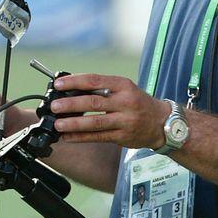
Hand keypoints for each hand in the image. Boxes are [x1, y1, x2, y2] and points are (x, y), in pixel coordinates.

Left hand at [49, 74, 169, 149]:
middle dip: (71, 104)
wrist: (162, 122)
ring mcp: (125, 121)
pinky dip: (81, 137)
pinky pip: (98, 137)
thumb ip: (102, 89)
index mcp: (123, 85)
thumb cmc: (137, 102)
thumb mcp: (125, 89)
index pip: (95, 80)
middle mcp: (126, 102)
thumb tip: (71, 91)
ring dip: (74, 124)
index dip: (75, 82)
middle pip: (94, 103)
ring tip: (58, 123)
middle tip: (55, 106)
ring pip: (95, 123)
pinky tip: (67, 137)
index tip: (58, 84)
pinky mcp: (123, 137)